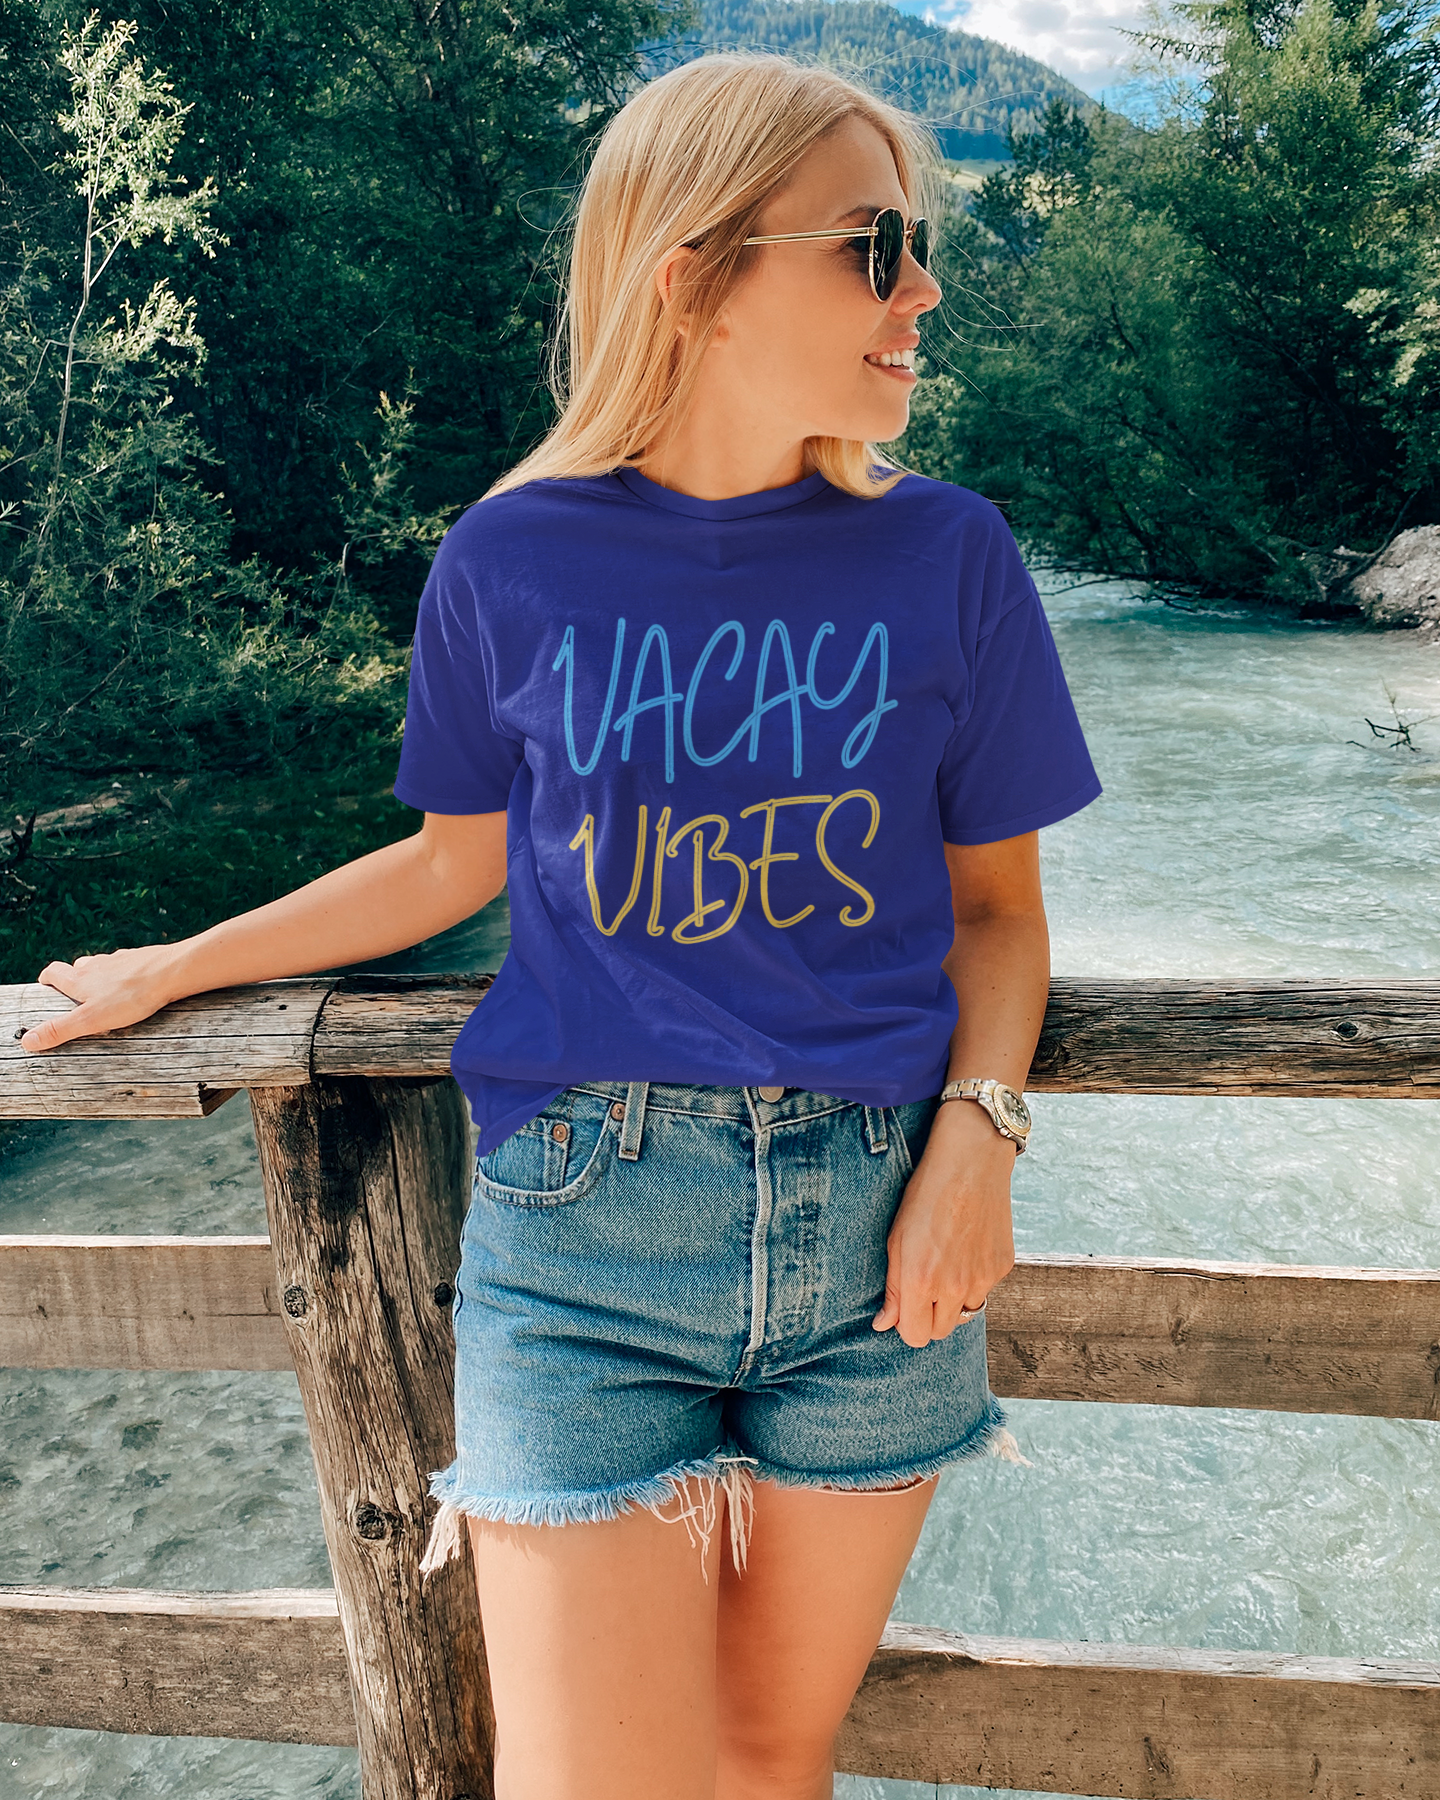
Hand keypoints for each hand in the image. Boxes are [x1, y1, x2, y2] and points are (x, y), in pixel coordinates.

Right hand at [19, 945, 186, 1052]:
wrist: (172, 972)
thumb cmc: (131, 997)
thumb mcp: (91, 1019)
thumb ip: (60, 1029)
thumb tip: (27, 1040)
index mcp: (80, 978)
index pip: (54, 972)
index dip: (47, 979)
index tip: (45, 986)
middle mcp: (97, 965)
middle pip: (78, 967)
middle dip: (73, 979)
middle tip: (76, 996)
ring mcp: (121, 960)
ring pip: (103, 966)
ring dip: (100, 976)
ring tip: (105, 994)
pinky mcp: (143, 960)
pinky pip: (129, 966)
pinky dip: (125, 975)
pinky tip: (135, 986)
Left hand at [872, 1099, 1016, 1347]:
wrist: (970, 1161)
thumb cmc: (925, 1195)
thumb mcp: (896, 1238)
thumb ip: (893, 1288)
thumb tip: (884, 1325)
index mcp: (920, 1280)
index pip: (915, 1336)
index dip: (907, 1325)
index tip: (905, 1307)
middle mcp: (954, 1287)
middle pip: (940, 1331)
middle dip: (929, 1317)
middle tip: (924, 1286)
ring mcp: (983, 1278)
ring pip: (965, 1312)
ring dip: (954, 1300)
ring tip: (947, 1262)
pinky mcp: (1003, 1266)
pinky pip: (985, 1288)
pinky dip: (974, 1278)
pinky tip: (967, 1246)